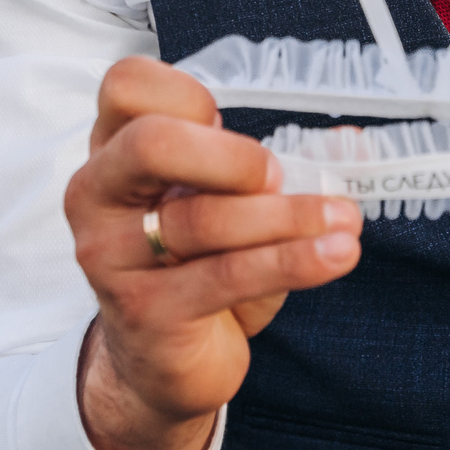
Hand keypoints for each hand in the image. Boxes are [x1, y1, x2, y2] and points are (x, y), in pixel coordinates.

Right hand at [67, 58, 363, 449]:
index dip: (185, 94)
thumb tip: (353, 141)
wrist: (163, 363)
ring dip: (288, 216)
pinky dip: (293, 259)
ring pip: (202, 218)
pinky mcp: (145, 311)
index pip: (126, 87)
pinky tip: (336, 254)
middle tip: (277, 176)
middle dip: (232, 156)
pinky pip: (227, 275)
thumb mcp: (230, 205)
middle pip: (150, 142)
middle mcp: (96, 195)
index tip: (226, 123)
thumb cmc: (194, 267)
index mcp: (112, 150)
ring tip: (343, 220)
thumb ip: (283, 164)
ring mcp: (112, 256)